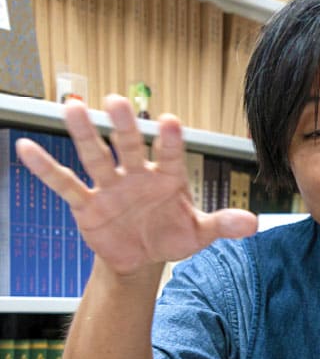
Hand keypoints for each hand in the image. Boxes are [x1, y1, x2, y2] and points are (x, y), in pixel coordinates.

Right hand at [15, 95, 257, 275]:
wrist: (143, 257)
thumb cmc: (172, 235)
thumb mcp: (200, 234)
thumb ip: (224, 225)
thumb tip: (254, 223)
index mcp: (169, 178)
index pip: (172, 155)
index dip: (172, 140)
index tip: (173, 122)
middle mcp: (138, 175)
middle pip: (131, 146)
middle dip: (125, 127)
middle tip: (117, 101)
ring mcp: (111, 187)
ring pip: (97, 157)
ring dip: (85, 135)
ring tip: (72, 106)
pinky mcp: (88, 204)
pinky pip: (65, 185)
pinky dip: (47, 169)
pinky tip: (26, 147)